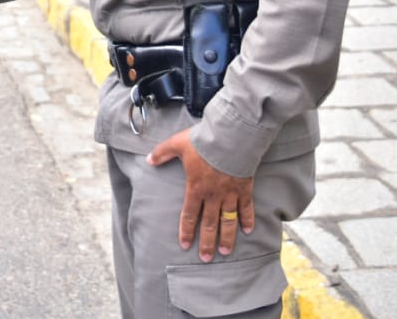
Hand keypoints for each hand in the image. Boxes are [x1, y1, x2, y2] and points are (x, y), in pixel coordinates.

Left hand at [147, 129, 254, 261]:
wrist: (230, 138)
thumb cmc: (203, 141)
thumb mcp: (177, 144)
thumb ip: (162, 153)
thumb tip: (148, 160)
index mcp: (195, 188)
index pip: (189, 215)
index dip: (186, 231)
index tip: (185, 245)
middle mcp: (213, 195)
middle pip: (208, 223)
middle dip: (206, 242)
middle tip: (206, 257)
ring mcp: (230, 194)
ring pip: (228, 221)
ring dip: (227, 237)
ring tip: (225, 251)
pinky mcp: (244, 189)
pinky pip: (246, 208)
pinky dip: (247, 219)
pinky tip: (248, 231)